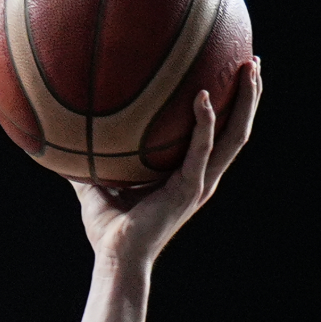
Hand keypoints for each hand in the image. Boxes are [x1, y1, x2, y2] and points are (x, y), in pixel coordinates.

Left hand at [77, 59, 262, 264]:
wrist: (116, 260)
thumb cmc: (109, 230)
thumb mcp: (98, 185)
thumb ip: (92, 158)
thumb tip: (65, 135)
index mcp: (190, 175)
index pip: (222, 135)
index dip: (233, 107)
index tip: (235, 73)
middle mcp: (202, 177)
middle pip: (239, 129)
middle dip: (250, 96)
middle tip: (254, 61)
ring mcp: (199, 183)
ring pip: (235, 136)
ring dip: (245, 101)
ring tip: (250, 68)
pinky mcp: (188, 188)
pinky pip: (202, 149)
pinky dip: (205, 122)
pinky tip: (202, 97)